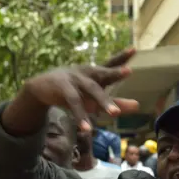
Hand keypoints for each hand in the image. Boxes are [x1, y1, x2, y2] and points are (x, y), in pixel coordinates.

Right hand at [19, 52, 138, 130]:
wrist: (40, 88)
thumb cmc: (75, 91)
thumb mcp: (95, 97)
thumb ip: (117, 102)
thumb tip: (138, 105)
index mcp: (96, 73)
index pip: (111, 63)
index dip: (122, 57)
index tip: (134, 49)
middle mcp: (87, 73)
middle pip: (103, 73)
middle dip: (115, 72)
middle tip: (129, 71)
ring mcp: (75, 79)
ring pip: (91, 90)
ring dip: (103, 101)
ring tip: (115, 113)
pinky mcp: (63, 88)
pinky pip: (74, 103)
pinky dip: (81, 116)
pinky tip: (87, 129)